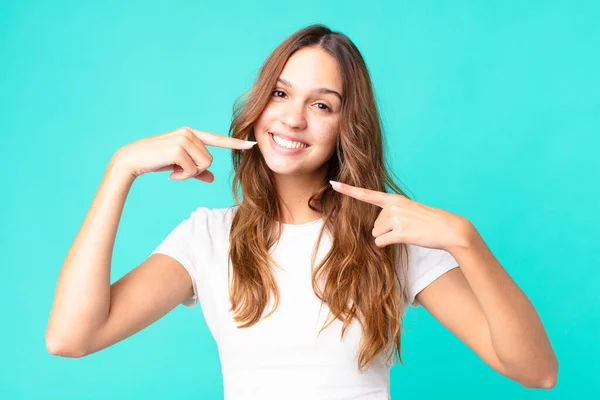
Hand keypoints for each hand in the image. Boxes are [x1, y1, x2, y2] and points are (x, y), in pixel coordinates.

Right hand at [110, 126, 256, 181]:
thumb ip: (197, 171)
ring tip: (173, 170)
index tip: (252, 144)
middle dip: (196, 171)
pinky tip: (170, 173)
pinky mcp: (178, 147)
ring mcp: (184, 138)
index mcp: (191, 134)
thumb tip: (212, 178)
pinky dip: (183, 176)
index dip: (235, 143)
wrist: (132, 161)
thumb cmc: (156, 162)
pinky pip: (193, 170)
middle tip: (178, 171)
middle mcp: (189, 133)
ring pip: (204, 165)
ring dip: (189, 174)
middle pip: (210, 160)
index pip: (217, 139)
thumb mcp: (180, 166)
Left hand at [329, 180, 470, 251]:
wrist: (448, 228)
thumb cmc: (429, 222)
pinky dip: (388, 245)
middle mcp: (393, 206)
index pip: (367, 194)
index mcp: (394, 200)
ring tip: (408, 233)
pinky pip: (381, 242)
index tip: (333, 183)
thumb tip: (376, 233)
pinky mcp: (399, 232)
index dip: (348, 190)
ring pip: (377, 234)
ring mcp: (396, 218)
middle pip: (374, 225)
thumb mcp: (409, 211)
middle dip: (386, 231)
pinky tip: (405, 239)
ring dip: (389, 238)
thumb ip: (391, 214)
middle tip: (406, 229)